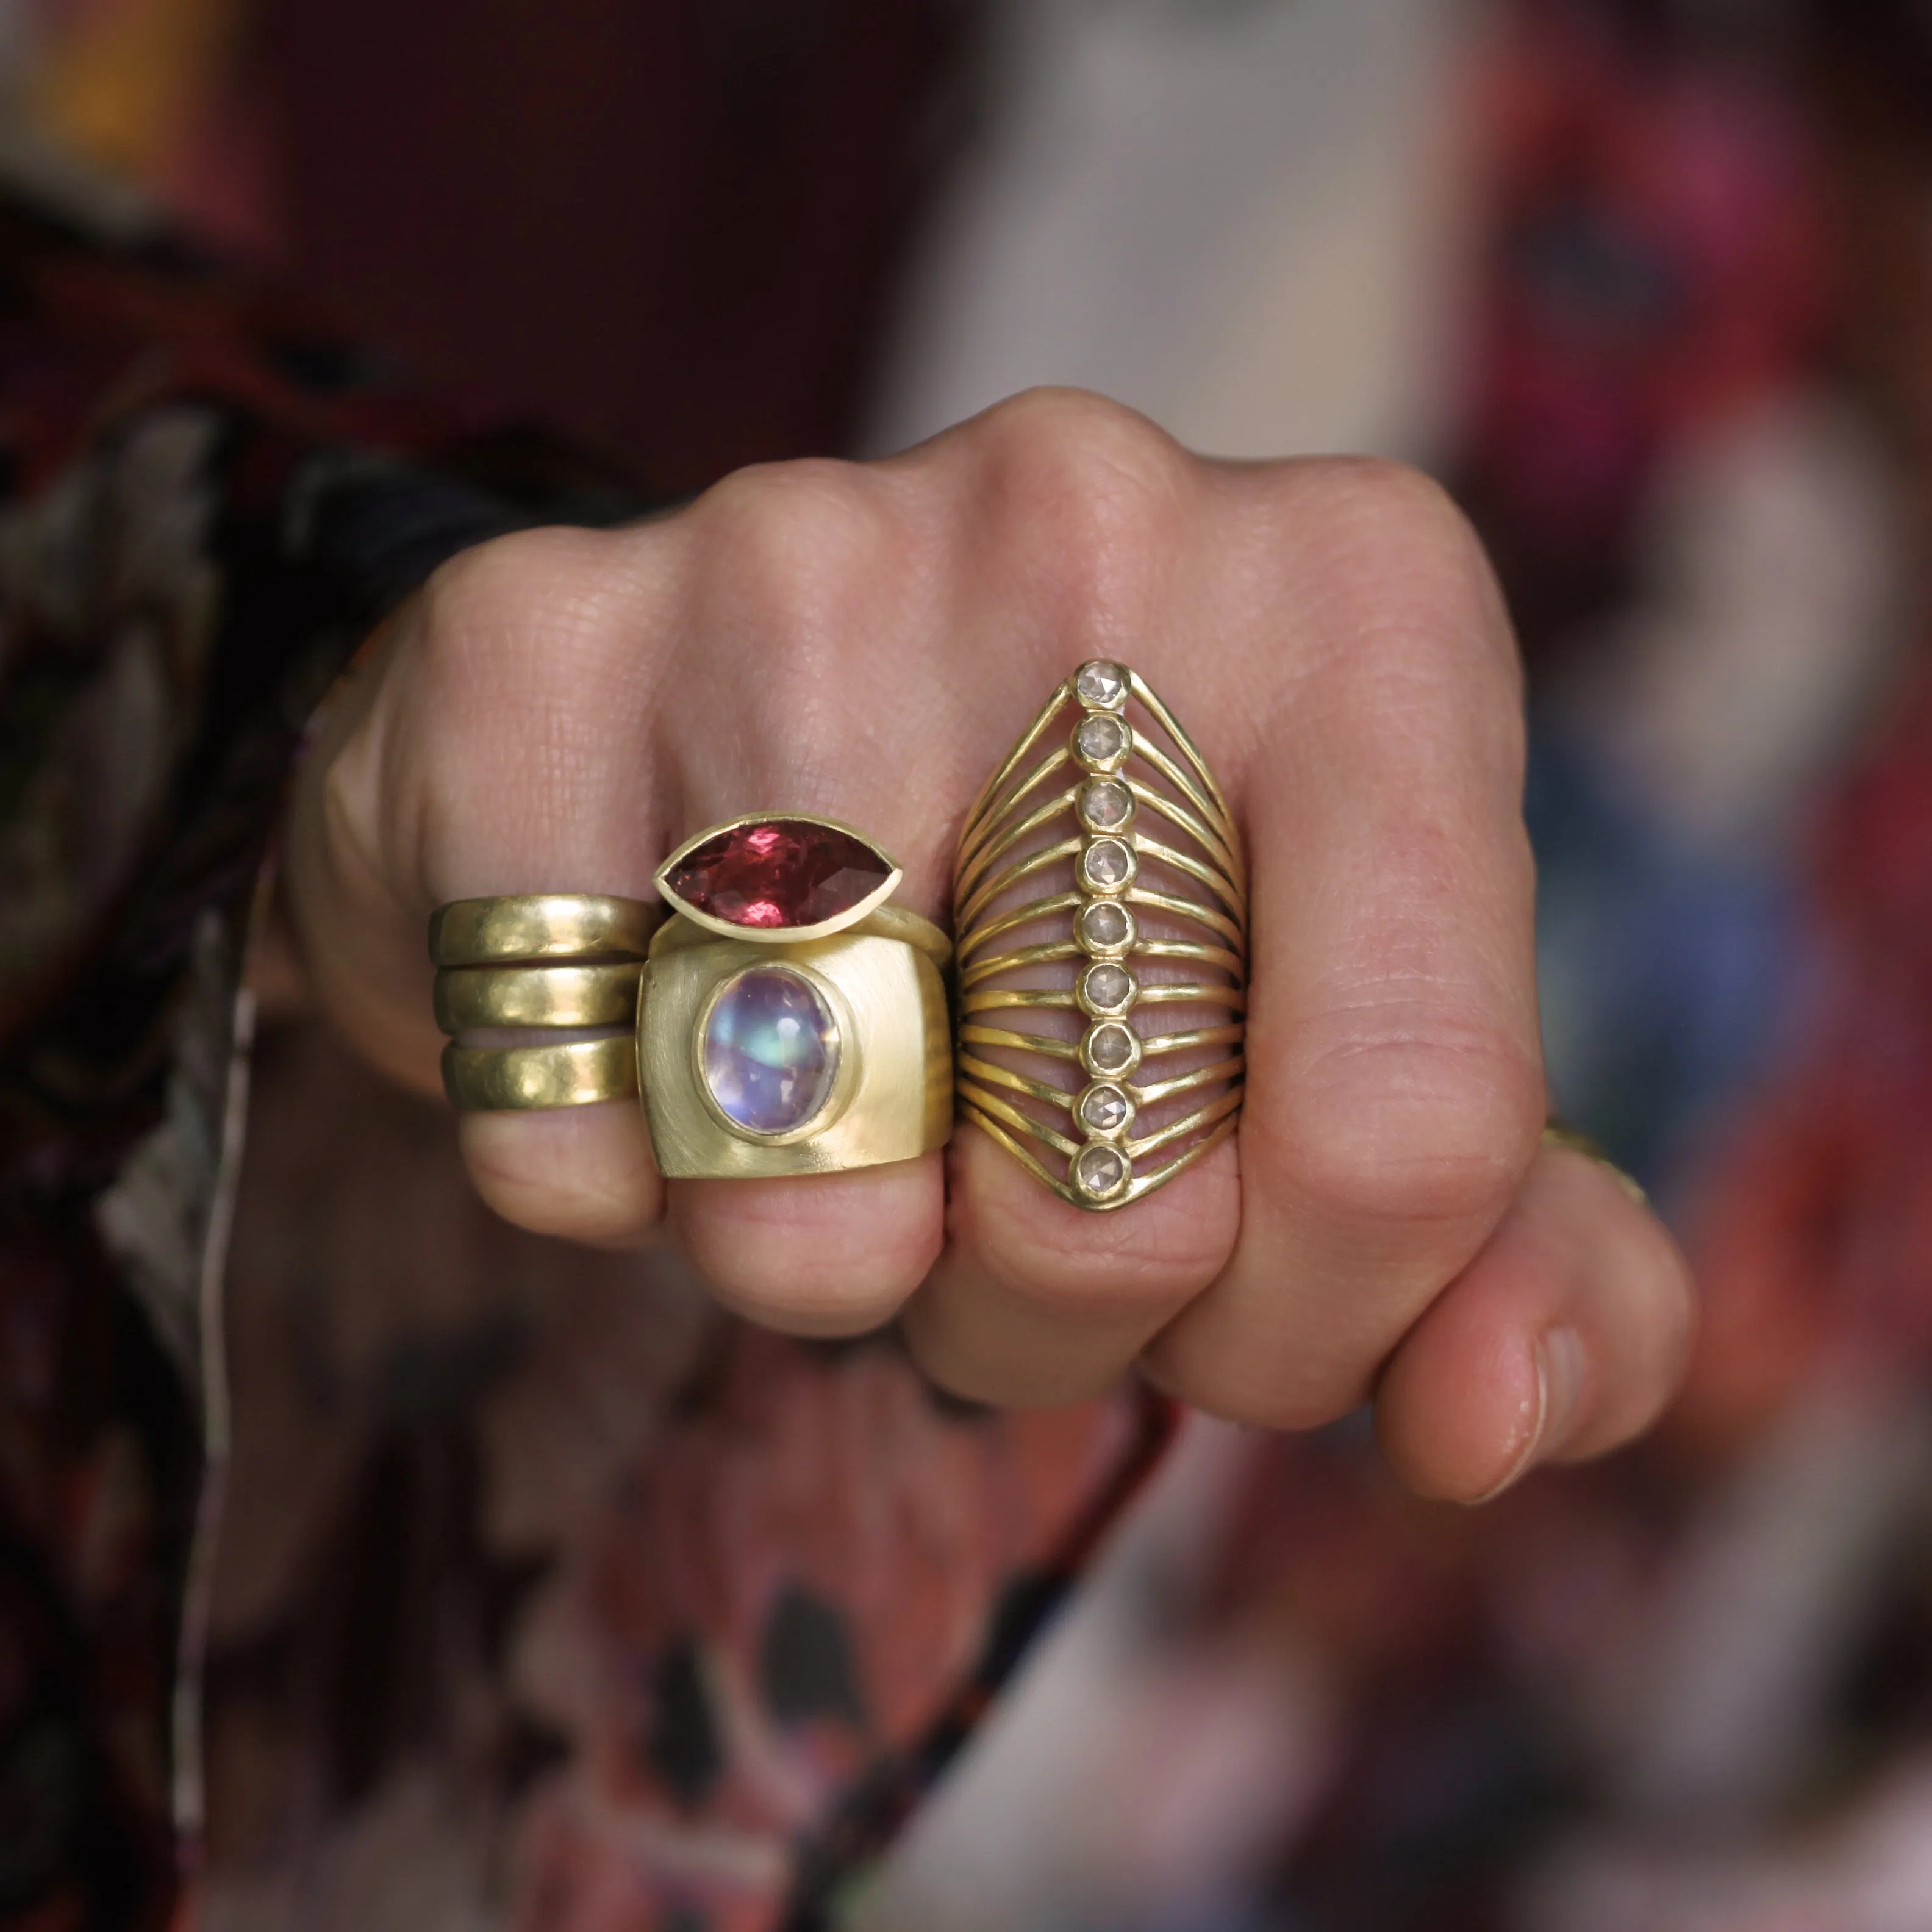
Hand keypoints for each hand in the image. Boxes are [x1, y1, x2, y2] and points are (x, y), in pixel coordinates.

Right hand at [284, 389, 1693, 1501]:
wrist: (727, 718)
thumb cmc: (1069, 904)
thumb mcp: (1344, 1042)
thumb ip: (1508, 1249)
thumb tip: (1495, 1424)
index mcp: (1362, 600)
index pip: (1408, 1137)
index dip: (1314, 1324)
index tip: (1236, 1293)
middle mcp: (1086, 521)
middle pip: (1116, 1198)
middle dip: (1059, 1312)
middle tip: (1004, 1197)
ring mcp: (779, 562)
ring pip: (814, 1209)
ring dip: (829, 1264)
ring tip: (830, 1110)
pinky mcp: (520, 655)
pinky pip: (568, 1143)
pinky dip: (611, 1185)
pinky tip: (648, 1032)